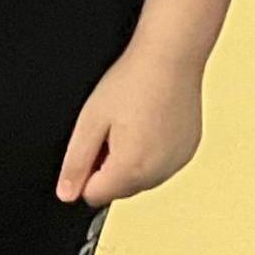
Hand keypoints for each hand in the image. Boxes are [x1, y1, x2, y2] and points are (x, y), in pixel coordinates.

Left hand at [60, 42, 205, 205]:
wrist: (170, 59)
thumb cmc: (132, 83)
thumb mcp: (90, 121)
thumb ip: (76, 162)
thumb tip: (66, 194)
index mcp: (131, 169)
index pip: (95, 196)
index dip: (87, 171)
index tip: (94, 143)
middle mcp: (158, 174)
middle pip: (119, 189)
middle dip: (109, 165)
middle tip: (113, 128)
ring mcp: (177, 164)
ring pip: (141, 178)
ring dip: (131, 160)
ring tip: (133, 122)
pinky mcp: (188, 152)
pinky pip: (161, 165)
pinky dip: (152, 152)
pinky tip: (150, 123)